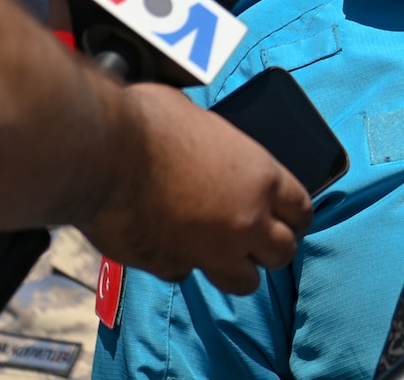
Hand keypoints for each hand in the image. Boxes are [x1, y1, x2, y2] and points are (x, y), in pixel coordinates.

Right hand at [81, 83, 312, 293]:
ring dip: (235, 267)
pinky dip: (180, 262)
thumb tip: (212, 149)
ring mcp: (208, 251)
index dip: (296, 216)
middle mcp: (244, 221)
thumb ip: (220, 149)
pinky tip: (167, 242)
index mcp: (261, 178)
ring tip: (221, 252)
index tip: (290, 219)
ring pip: (244, 282)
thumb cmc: (149, 123)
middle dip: (270, 247)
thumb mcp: (202, 121)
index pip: (301, 210)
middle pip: (282, 253)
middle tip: (256, 238)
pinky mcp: (169, 267)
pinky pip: (186, 273)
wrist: (101, 154)